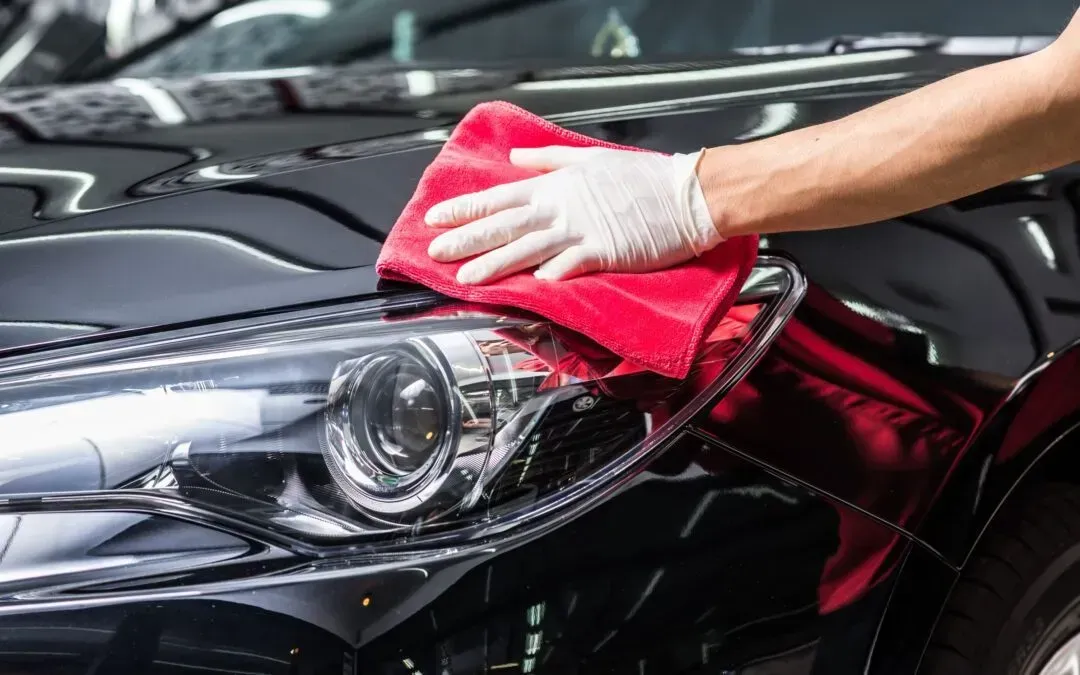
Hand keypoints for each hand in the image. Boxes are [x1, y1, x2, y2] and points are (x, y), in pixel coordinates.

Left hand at [425, 146, 722, 283]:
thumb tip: (515, 158)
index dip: (465, 208)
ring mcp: (581, 229)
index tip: (435, 218)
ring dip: (494, 263)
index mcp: (556, 185)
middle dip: (466, 239)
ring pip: (527, 247)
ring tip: (465, 277)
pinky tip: (532, 287)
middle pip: (504, 225)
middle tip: (434, 253)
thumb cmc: (644, 178)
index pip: (499, 197)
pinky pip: (572, 264)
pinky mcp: (604, 250)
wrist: (686, 194)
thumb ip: (548, 161)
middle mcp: (561, 207)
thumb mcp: (590, 158)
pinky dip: (552, 274)